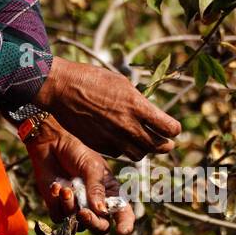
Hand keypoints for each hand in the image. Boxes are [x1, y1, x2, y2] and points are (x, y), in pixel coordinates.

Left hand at [26, 118, 133, 234]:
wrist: (51, 145)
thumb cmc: (77, 152)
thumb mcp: (92, 166)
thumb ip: (97, 188)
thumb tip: (102, 211)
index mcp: (110, 193)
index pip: (122, 213)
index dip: (125, 224)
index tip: (123, 230)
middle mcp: (95, 204)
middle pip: (100, 226)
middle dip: (93, 222)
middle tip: (83, 213)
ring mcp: (76, 207)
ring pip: (77, 224)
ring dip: (71, 208)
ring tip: (66, 189)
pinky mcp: (58, 207)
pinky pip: (59, 217)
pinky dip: (57, 204)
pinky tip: (55, 187)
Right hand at [35, 57, 180, 159]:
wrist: (61, 88)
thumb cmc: (91, 79)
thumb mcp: (122, 83)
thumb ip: (138, 101)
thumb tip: (149, 113)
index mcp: (137, 106)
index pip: (169, 129)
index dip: (173, 129)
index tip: (171, 127)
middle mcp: (127, 125)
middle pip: (159, 146)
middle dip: (165, 144)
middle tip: (165, 141)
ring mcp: (113, 138)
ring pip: (139, 155)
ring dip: (144, 149)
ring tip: (142, 141)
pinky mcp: (99, 145)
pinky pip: (119, 153)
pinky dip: (123, 148)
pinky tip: (119, 138)